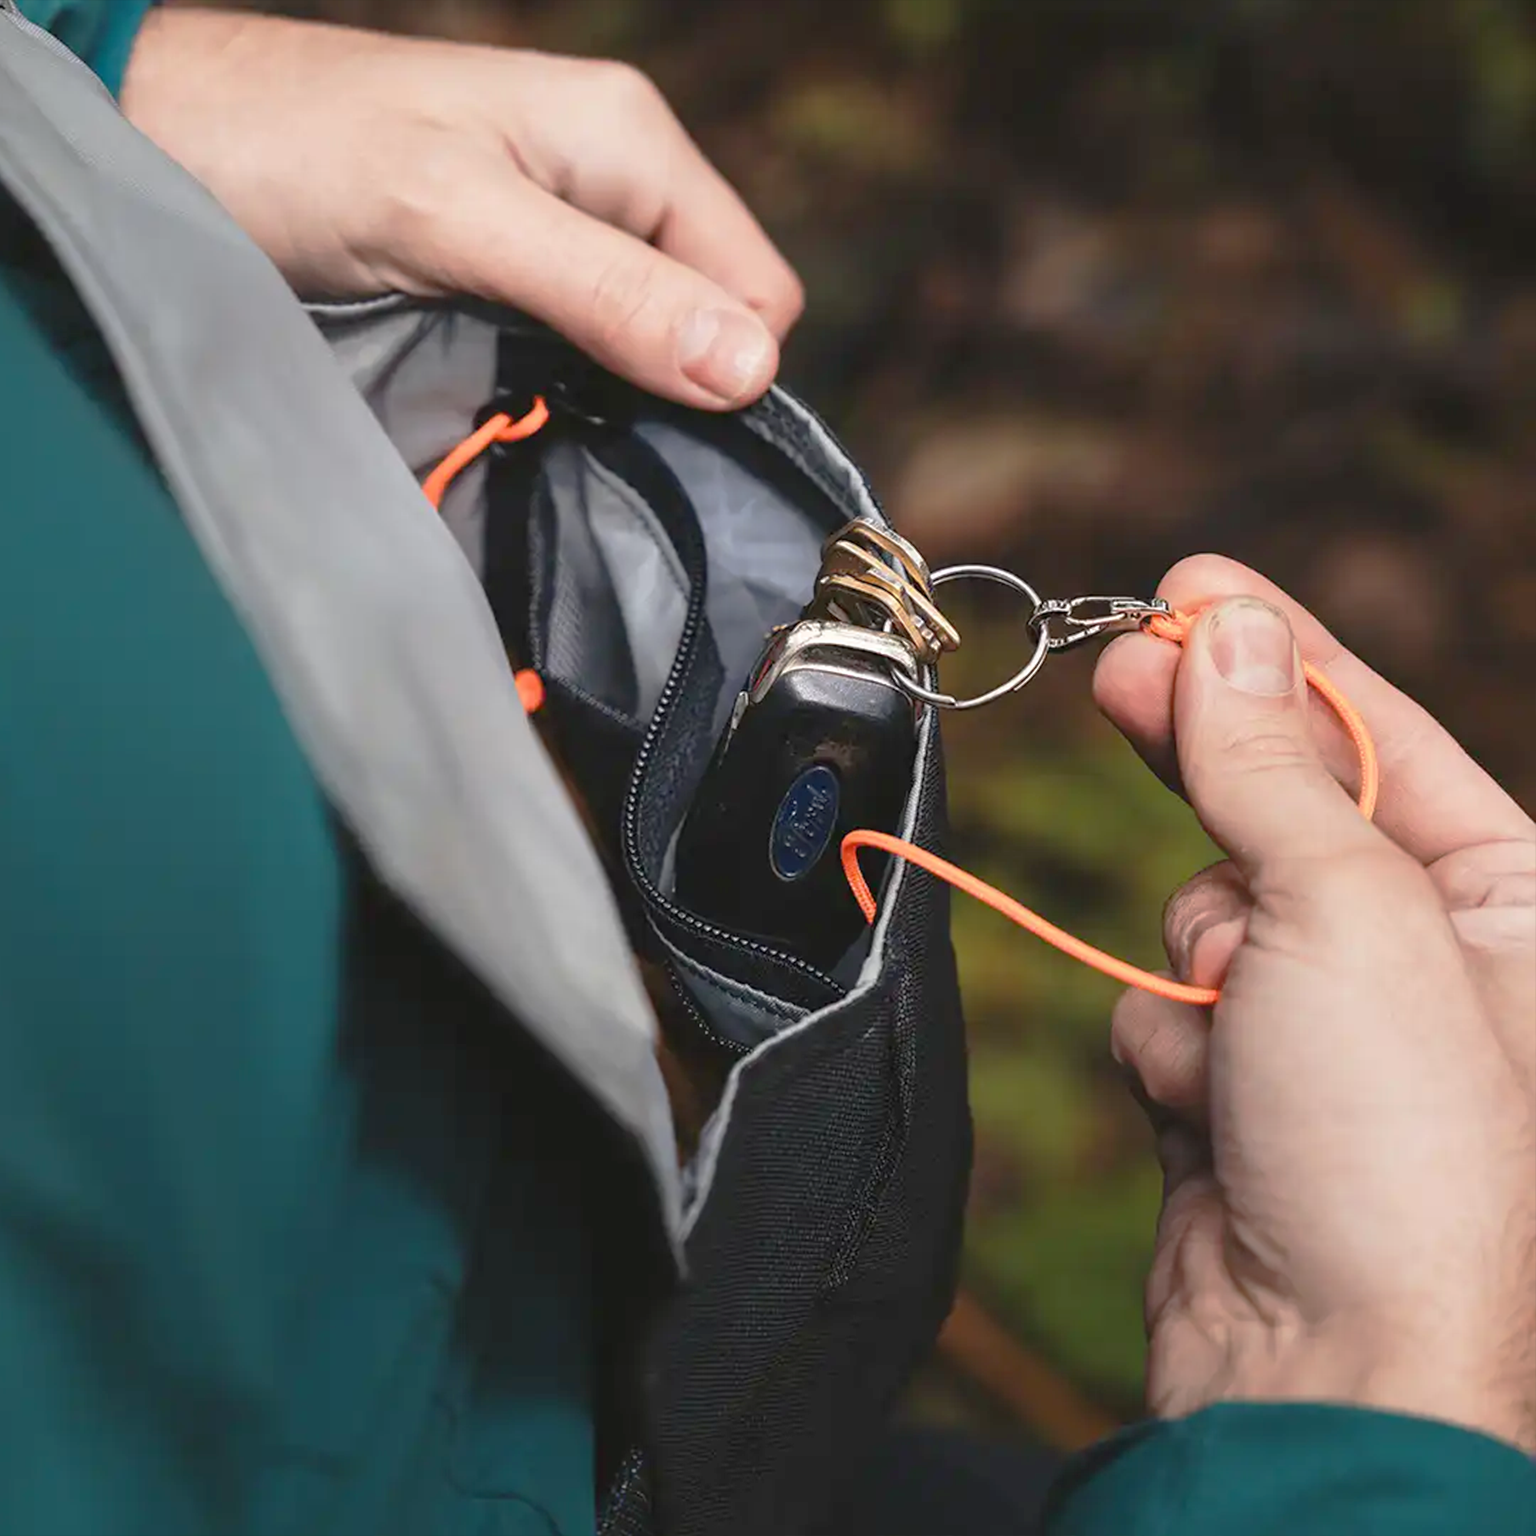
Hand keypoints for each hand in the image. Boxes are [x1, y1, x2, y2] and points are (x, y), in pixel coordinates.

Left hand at [120, 8, 801, 408]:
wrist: (174, 132)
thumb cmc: (303, 149)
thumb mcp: (465, 222)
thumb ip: (609, 293)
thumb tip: (750, 373)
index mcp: (632, 143)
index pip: (758, 293)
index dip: (723, 370)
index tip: (644, 422)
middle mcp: (615, 183)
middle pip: (710, 321)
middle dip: (669, 385)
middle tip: (573, 418)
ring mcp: (566, 229)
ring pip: (650, 343)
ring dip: (612, 393)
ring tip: (532, 409)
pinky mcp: (516, 273)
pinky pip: (588, 348)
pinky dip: (565, 386)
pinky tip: (512, 398)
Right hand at [1092, 555, 1535, 1451]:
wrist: (1321, 1369)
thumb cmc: (1395, 1150)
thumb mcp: (1344, 912)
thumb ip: (1271, 763)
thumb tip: (1225, 632)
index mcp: (1510, 901)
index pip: (1377, 731)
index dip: (1276, 649)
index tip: (1186, 583)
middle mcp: (1427, 954)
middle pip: (1281, 800)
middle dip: (1201, 750)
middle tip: (1118, 663)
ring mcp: (1328, 1021)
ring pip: (1202, 905)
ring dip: (1197, 958)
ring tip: (1238, 1040)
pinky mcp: (1243, 1082)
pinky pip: (1164, 1001)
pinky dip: (1166, 1042)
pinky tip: (1209, 1107)